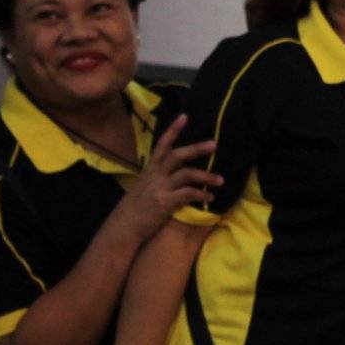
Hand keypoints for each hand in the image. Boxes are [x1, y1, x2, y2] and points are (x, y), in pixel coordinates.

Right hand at [114, 115, 220, 244]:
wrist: (123, 227)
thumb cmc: (134, 208)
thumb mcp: (144, 187)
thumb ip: (158, 177)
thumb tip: (174, 172)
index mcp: (150, 170)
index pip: (162, 145)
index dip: (173, 130)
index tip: (185, 116)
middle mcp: (154, 175)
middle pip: (177, 155)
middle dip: (196, 148)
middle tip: (214, 144)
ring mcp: (159, 188)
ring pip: (187, 174)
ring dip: (206, 176)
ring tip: (221, 180)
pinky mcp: (164, 202)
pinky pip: (188, 194)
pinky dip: (202, 194)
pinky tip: (211, 197)